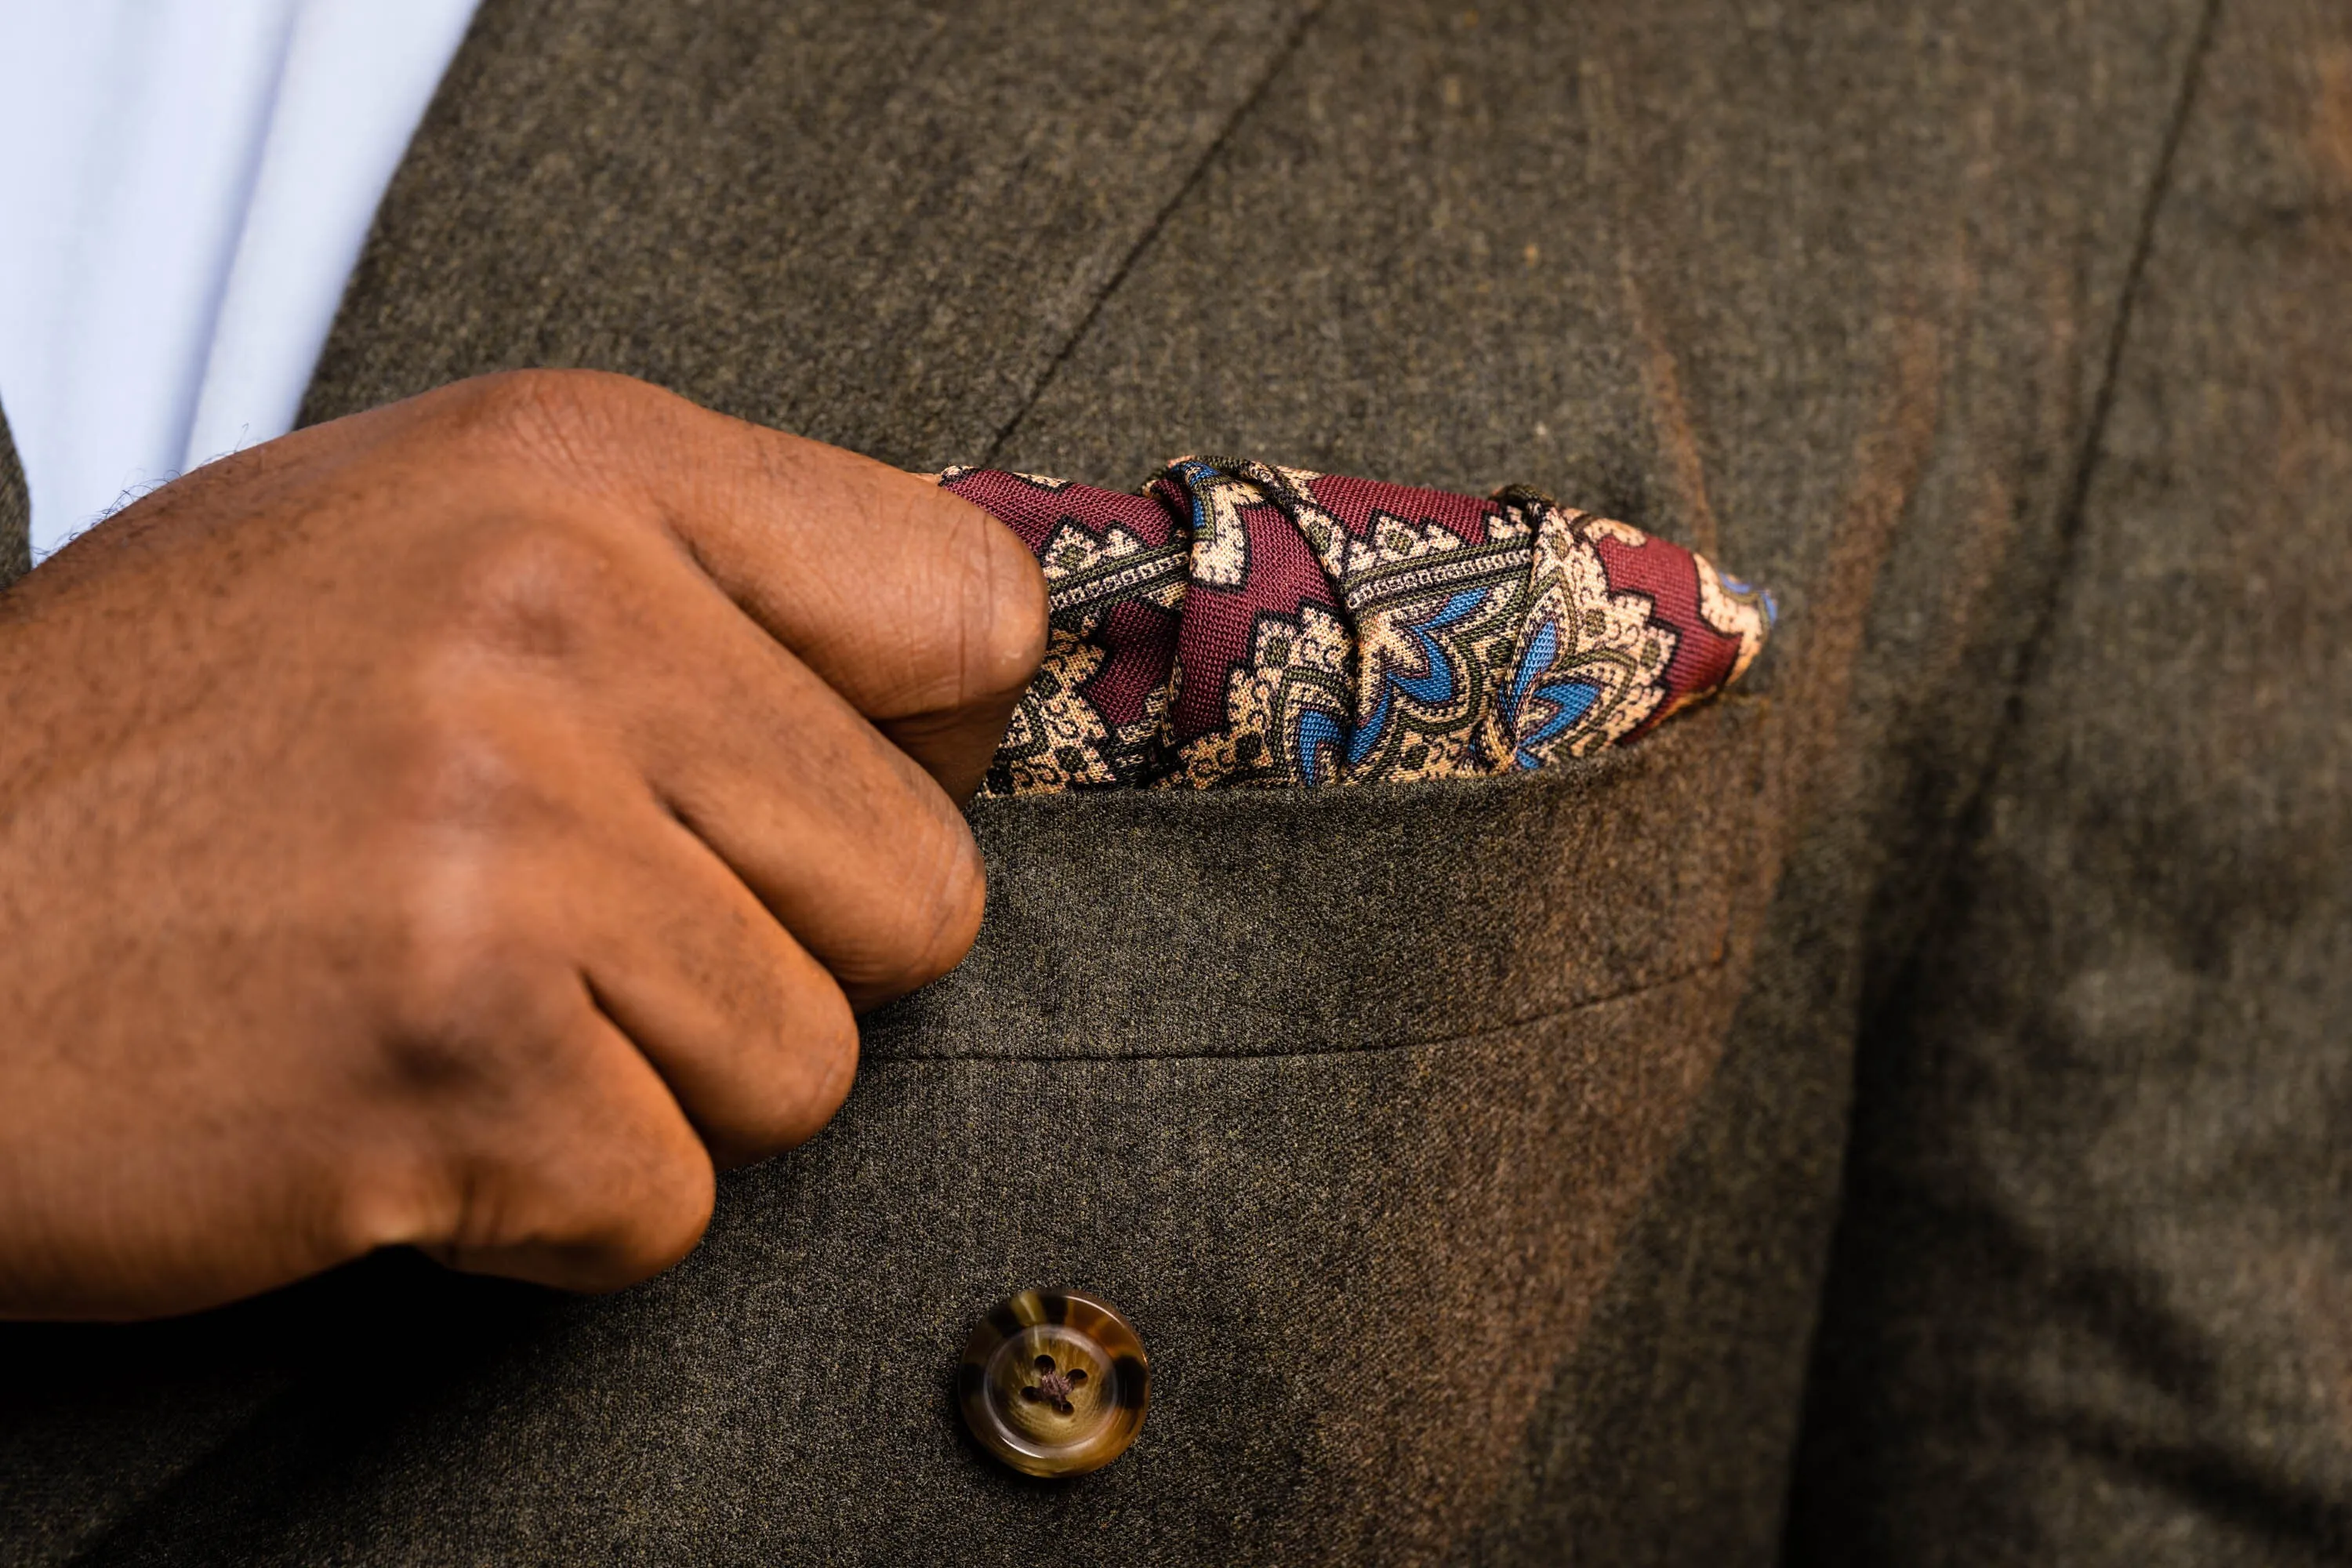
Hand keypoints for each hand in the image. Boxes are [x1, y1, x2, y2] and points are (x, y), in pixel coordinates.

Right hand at [0, 371, 1045, 1319]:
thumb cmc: (158, 751)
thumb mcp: (417, 547)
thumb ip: (684, 583)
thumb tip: (953, 685)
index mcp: (581, 470)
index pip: (969, 611)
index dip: (929, 742)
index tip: (826, 793)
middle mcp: (562, 626)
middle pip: (918, 887)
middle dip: (783, 954)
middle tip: (598, 937)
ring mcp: (507, 839)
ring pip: (806, 1063)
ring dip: (659, 1085)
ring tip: (478, 1011)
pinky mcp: (453, 1053)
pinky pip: (666, 1198)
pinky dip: (553, 1204)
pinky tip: (410, 1111)